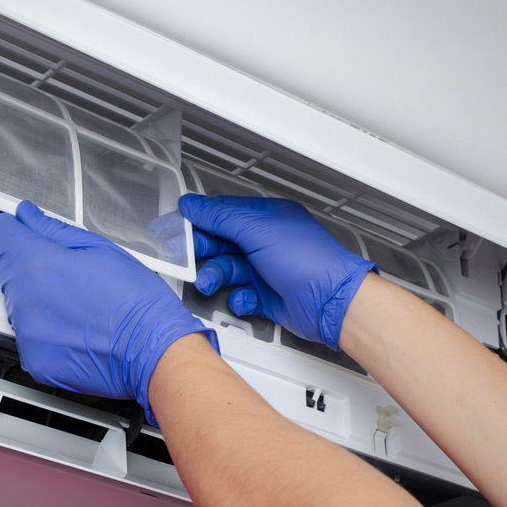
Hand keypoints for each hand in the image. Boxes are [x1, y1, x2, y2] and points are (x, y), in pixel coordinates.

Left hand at [0, 200, 217, 423]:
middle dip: (29, 264)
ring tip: (76, 304)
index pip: (1, 233)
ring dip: (37, 299)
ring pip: (17, 304)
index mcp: (38, 263)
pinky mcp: (34, 360)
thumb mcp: (100, 249)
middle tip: (67, 274)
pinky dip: (45, 331)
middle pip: (7, 268)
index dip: (15, 229)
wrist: (152, 351)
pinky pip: (28, 336)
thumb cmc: (135, 301)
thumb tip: (28, 217)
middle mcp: (24, 298)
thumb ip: (53, 230)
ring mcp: (26, 332)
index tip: (25, 233)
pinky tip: (75, 328)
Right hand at [179, 194, 376, 348]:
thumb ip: (220, 217)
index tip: (175, 229)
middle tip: (185, 259)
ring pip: (228, 271)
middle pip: (221, 244)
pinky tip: (243, 299)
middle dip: (202, 252)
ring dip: (215, 277)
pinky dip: (237, 299)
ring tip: (209, 283)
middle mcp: (265, 242)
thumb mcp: (257, 229)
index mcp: (265, 219)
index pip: (223, 215)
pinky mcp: (268, 297)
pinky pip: (241, 296)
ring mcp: (266, 270)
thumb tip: (193, 204)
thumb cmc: (307, 260)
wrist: (332, 302)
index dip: (198, 221)